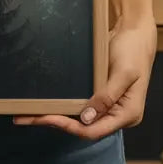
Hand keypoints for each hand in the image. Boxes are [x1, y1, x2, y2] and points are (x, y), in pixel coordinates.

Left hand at [13, 16, 156, 139]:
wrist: (135, 31)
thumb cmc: (133, 50)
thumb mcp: (123, 72)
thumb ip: (107, 96)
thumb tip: (86, 118)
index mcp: (127, 114)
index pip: (94, 131)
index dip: (69, 127)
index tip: (47, 118)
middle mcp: (117, 115)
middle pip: (84, 127)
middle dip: (56, 123)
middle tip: (27, 118)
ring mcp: (109, 106)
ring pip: (80, 119)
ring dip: (58, 116)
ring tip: (31, 113)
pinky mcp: (101, 95)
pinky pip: (81, 105)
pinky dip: (65, 106)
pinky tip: (49, 103)